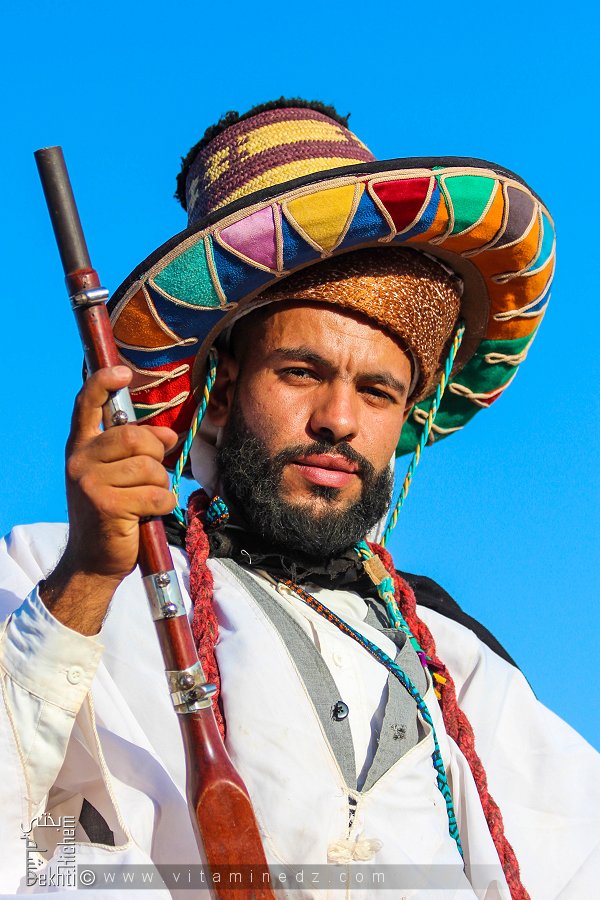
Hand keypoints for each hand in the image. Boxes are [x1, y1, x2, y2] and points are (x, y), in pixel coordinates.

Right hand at [40, 366, 177, 633]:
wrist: (93, 560)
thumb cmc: (112, 513)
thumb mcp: (118, 475)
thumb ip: (138, 450)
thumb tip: (170, 435)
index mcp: (81, 447)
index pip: (87, 404)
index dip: (104, 383)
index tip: (123, 373)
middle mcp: (80, 460)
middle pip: (136, 437)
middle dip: (156, 456)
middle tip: (151, 476)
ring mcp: (90, 482)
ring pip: (151, 468)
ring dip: (159, 485)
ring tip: (145, 500)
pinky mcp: (107, 505)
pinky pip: (156, 494)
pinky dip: (162, 505)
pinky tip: (148, 515)